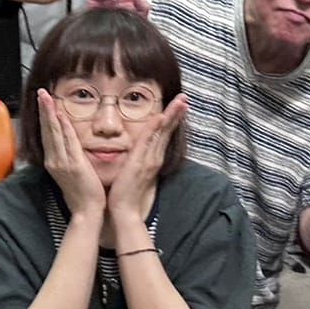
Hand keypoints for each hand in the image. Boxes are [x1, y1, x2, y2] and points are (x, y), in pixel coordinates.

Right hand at [36, 89, 106, 221]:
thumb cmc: (83, 194)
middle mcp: (54, 160)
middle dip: (44, 110)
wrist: (87, 212)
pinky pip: (68, 140)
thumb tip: (70, 147)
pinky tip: (60, 114)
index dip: (45, 118)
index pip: (48, 135)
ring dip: (50, 113)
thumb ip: (69, 158)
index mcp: (54, 162)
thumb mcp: (72, 173)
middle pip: (47, 130)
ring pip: (55, 132)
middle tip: (41, 92)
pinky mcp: (74, 164)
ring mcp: (62, 162)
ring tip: (46, 97)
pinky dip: (63, 126)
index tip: (43, 102)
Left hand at [107, 93, 188, 229]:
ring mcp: (149, 159)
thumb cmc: (127, 192)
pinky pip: (148, 141)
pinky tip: (160, 117)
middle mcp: (154, 157)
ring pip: (162, 133)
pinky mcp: (139, 162)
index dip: (172, 119)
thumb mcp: (135, 171)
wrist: (125, 211)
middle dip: (176, 113)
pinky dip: (155, 129)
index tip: (179, 105)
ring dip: (171, 116)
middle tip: (185, 97)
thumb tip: (138, 151)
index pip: (164, 134)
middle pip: (168, 130)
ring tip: (181, 102)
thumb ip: (138, 160)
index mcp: (153, 158)